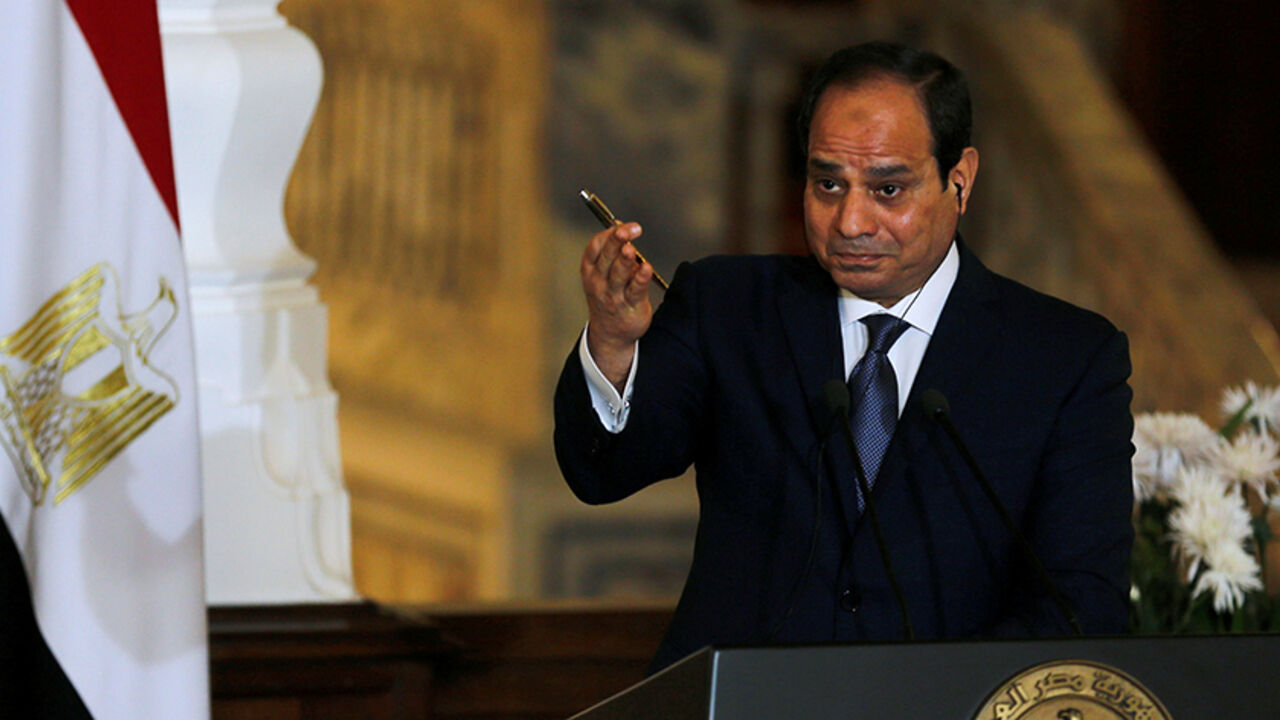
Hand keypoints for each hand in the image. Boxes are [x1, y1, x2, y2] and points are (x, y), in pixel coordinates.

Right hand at [581, 221, 653, 388]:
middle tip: (627, 230)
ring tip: (630, 248)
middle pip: (606, 257)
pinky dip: (640, 278)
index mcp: (590, 270)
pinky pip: (635, 290)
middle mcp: (599, 282)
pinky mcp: (630, 306)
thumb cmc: (608, 299)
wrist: (609, 334)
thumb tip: (628, 233)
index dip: (608, 234)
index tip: (623, 225)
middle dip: (616, 241)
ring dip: (624, 260)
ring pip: (618, 274)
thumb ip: (613, 255)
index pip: (595, 247)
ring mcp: (613, 295)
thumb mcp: (602, 275)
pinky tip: (646, 268)